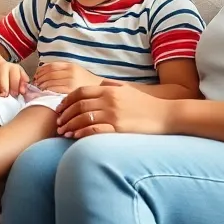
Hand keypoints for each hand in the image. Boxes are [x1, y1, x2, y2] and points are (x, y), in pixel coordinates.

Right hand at [0, 61, 29, 96]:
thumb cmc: (8, 72)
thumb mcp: (18, 73)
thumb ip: (23, 82)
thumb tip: (23, 91)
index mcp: (13, 68)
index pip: (15, 79)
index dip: (15, 89)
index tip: (15, 95)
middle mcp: (2, 68)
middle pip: (4, 84)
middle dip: (5, 93)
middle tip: (6, 96)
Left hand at [33, 61, 101, 93]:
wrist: (99, 90)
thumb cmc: (85, 82)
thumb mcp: (75, 70)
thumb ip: (62, 69)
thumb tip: (43, 70)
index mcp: (71, 66)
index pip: (50, 66)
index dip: (41, 71)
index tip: (36, 76)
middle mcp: (70, 72)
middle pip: (49, 74)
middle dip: (39, 79)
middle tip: (36, 84)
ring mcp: (71, 82)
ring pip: (50, 82)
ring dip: (42, 86)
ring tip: (39, 89)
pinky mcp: (70, 92)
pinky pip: (55, 90)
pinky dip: (48, 92)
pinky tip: (46, 94)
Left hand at [55, 81, 170, 137]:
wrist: (166, 115)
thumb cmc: (146, 104)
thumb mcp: (128, 90)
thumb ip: (112, 87)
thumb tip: (100, 86)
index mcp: (109, 90)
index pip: (80, 92)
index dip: (66, 100)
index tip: (59, 108)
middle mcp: (109, 100)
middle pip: (78, 106)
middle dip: (65, 114)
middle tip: (57, 123)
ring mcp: (114, 114)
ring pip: (84, 118)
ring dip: (70, 125)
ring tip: (63, 132)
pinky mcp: (119, 128)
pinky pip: (95, 130)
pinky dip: (82, 133)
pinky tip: (75, 137)